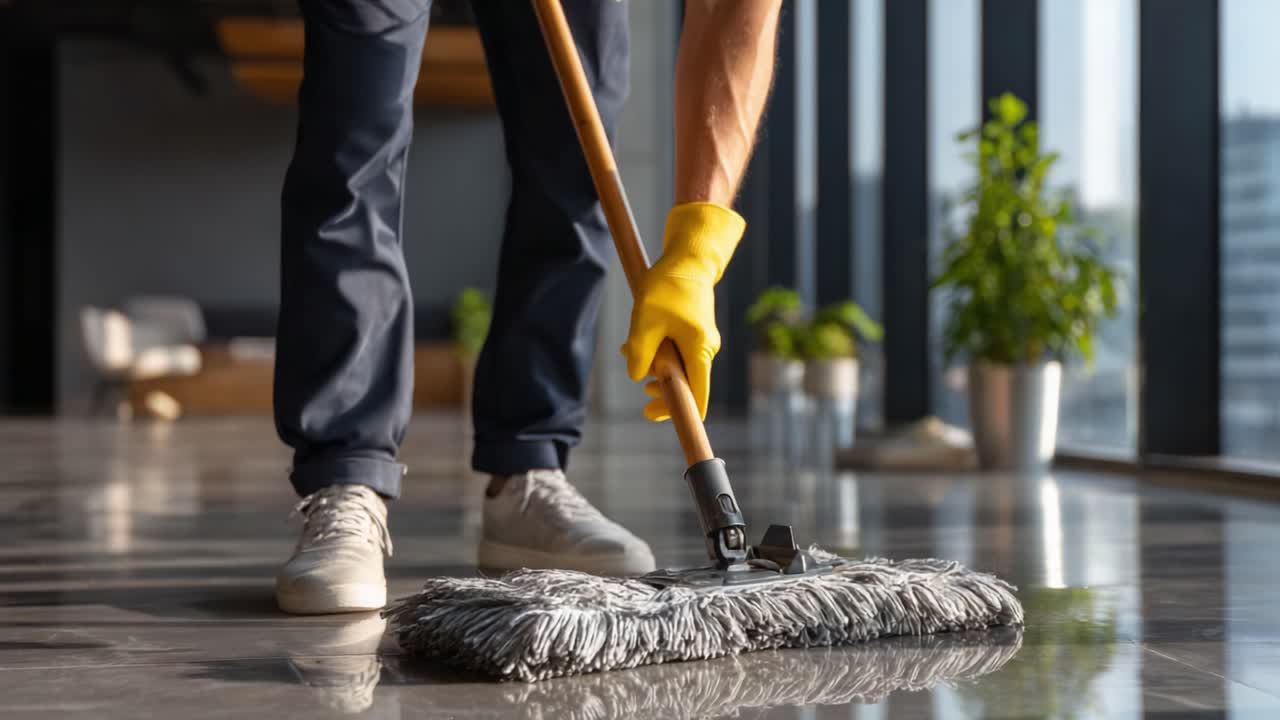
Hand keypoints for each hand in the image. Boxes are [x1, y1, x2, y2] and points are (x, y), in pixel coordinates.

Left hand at [621, 202, 744, 420]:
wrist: (688, 258)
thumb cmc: (668, 285)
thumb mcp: (646, 319)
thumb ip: (640, 351)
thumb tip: (636, 376)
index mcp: (699, 349)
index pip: (697, 394)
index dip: (681, 412)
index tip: (662, 419)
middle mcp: (705, 349)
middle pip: (687, 385)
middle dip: (662, 391)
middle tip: (643, 396)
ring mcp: (700, 342)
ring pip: (678, 368)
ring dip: (654, 370)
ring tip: (630, 359)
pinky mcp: (693, 334)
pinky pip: (676, 354)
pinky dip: (658, 355)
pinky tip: (636, 347)